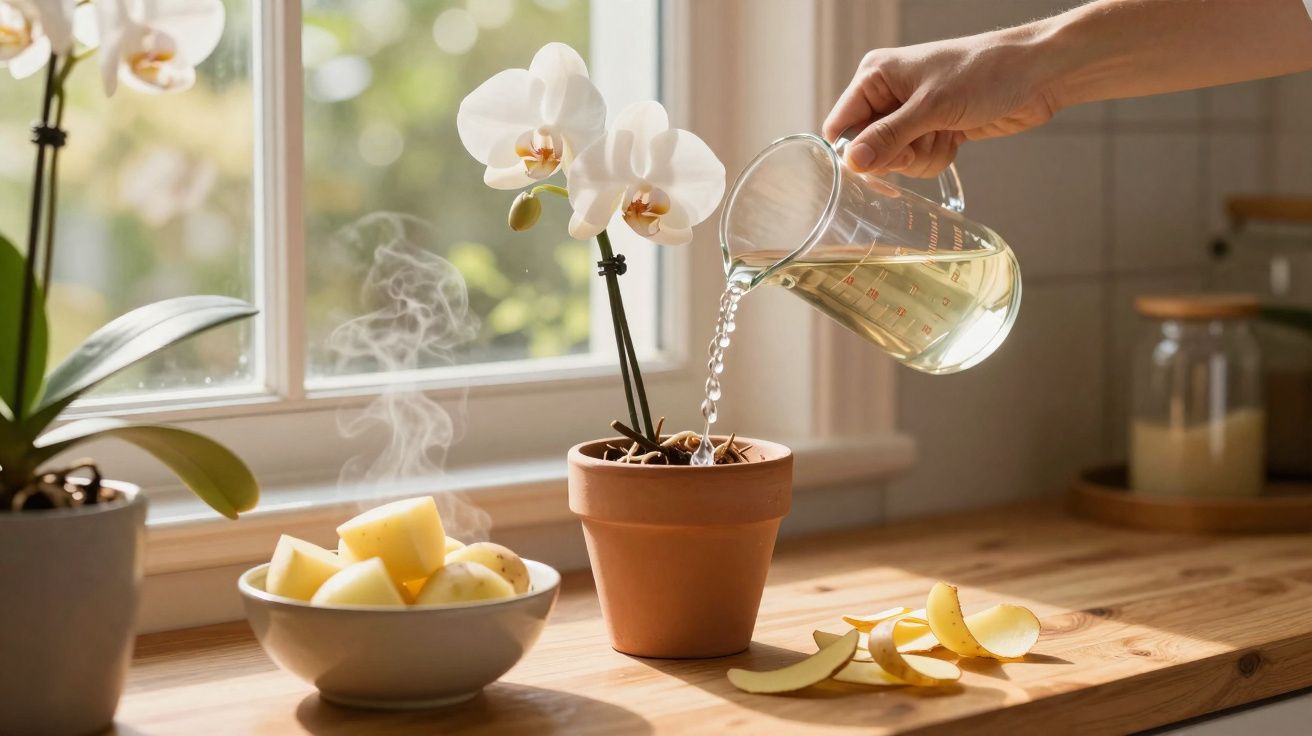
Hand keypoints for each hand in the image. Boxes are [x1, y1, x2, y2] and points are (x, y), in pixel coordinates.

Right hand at [823, 29, 1059, 177]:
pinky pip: (919, 160)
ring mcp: (912, 114)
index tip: (885, 158)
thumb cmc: (985, 73)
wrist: (1037, 75)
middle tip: (925, 137)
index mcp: (876, 75)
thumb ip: (888, 137)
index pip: (841, 124)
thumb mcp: (931, 107)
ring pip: (896, 158)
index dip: (857, 149)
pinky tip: (955, 138)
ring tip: (946, 132)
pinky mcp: (932, 129)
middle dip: (898, 153)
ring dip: (922, 156)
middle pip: (868, 147)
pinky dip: (936, 156)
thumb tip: (852, 162)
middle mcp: (888, 94)